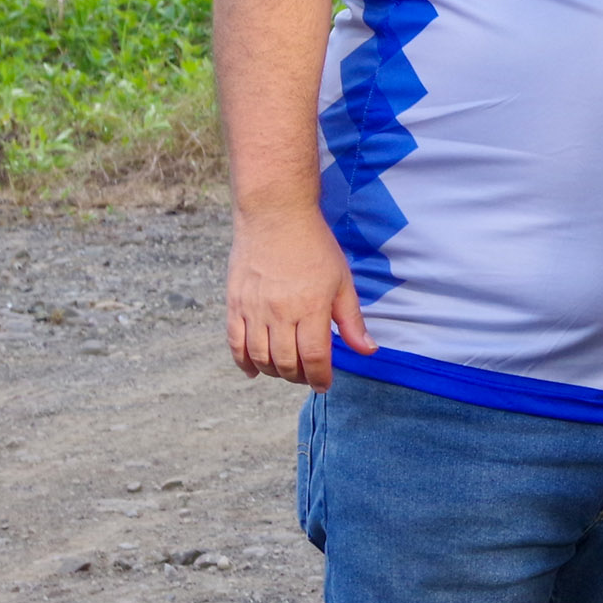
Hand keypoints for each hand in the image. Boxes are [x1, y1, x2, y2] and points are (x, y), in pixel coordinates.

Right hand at [227, 203, 369, 389]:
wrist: (276, 217)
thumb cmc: (315, 247)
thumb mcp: (342, 281)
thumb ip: (352, 320)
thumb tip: (368, 350)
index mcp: (310, 308)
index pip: (314, 358)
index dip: (320, 377)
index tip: (324, 385)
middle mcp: (279, 313)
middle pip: (286, 362)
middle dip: (298, 377)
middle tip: (307, 377)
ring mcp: (253, 309)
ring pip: (259, 357)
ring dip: (273, 372)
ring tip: (286, 372)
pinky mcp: (234, 303)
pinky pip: (234, 342)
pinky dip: (242, 361)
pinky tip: (253, 370)